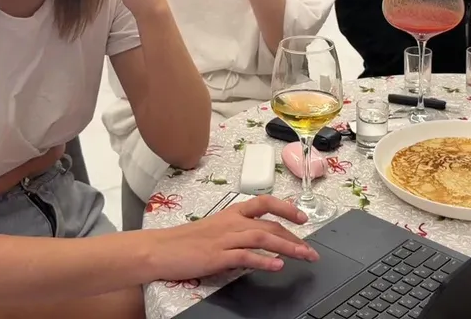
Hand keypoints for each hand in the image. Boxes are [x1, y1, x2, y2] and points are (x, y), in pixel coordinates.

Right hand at [149, 195, 318, 280]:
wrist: (159, 249)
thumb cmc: (184, 241)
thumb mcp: (214, 229)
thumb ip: (236, 232)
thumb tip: (258, 241)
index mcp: (231, 213)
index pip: (264, 203)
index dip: (286, 208)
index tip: (303, 218)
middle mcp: (231, 223)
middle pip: (270, 225)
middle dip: (294, 237)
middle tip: (311, 250)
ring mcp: (225, 239)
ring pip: (263, 239)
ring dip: (287, 247)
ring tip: (304, 256)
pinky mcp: (217, 256)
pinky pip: (246, 257)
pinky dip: (264, 261)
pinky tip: (277, 266)